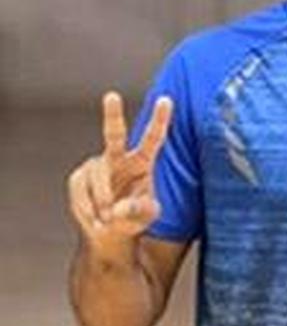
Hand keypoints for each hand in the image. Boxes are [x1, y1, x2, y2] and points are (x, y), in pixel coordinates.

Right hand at [66, 91, 172, 255]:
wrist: (109, 230)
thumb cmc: (134, 217)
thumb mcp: (146, 215)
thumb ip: (139, 210)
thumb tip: (120, 208)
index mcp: (142, 162)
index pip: (153, 139)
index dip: (160, 120)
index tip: (167, 99)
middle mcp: (119, 158)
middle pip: (114, 134)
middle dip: (113, 115)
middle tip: (112, 96)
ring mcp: (97, 166)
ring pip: (97, 179)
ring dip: (103, 203)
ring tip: (108, 219)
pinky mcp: (79, 177)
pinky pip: (82, 192)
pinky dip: (89, 209)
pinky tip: (95, 217)